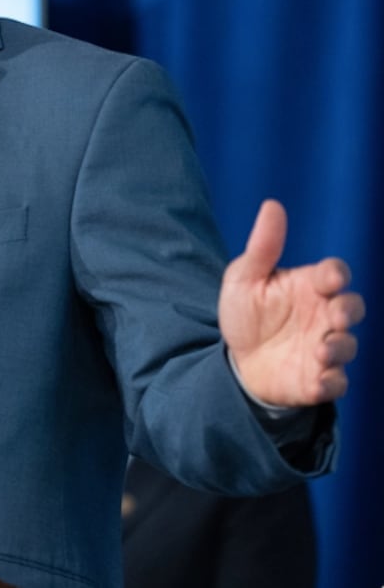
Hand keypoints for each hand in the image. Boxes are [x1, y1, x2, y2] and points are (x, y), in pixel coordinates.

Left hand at [219, 199, 364, 406]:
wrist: (236, 358)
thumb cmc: (246, 313)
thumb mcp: (245, 278)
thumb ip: (262, 247)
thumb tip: (272, 205)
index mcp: (309, 287)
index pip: (334, 273)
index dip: (335, 274)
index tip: (329, 278)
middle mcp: (323, 316)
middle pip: (352, 307)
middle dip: (348, 310)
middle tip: (334, 315)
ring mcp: (324, 347)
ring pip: (348, 345)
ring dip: (340, 347)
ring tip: (322, 350)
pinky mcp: (318, 378)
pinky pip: (336, 382)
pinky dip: (332, 382)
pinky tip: (319, 379)